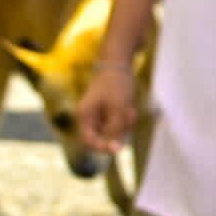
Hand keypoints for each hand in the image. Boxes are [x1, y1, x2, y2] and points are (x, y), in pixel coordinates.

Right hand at [72, 42, 137, 158]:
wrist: (119, 65)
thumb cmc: (116, 84)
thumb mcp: (118, 108)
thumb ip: (116, 129)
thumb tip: (115, 151)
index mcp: (85, 117)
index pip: (89, 142)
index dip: (103, 147)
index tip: (119, 148)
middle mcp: (90, 118)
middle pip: (104, 137)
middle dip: (119, 129)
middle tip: (128, 114)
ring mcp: (100, 115)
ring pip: (114, 131)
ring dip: (125, 123)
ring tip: (129, 108)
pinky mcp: (109, 112)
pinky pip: (119, 123)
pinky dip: (127, 118)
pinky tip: (130, 107)